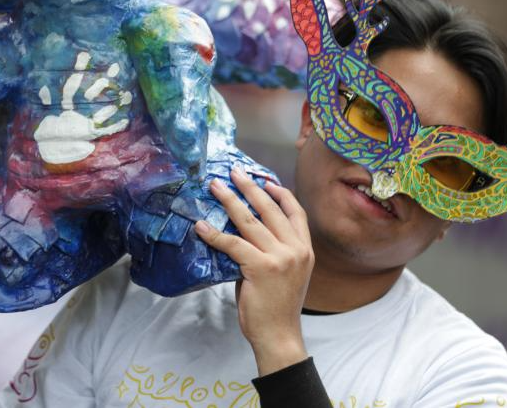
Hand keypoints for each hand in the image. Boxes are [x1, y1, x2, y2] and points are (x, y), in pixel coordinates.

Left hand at [194, 167, 314, 375]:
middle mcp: (296, 249)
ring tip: (215, 187)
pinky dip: (215, 234)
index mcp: (305, 249)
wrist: (280, 335)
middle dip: (249, 187)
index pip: (295, 212)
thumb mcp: (285, 273)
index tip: (265, 180)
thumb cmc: (278, 307)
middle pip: (270, 208)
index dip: (280, 193)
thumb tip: (244, 232)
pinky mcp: (260, 267)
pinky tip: (201, 227)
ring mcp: (280, 257)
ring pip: (249, 220)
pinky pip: (233, 243)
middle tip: (234, 172)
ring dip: (229, 200)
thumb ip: (272, 250)